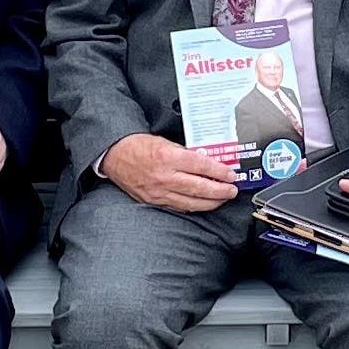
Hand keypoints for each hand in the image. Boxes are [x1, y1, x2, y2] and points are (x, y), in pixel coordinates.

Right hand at [101, 132, 242, 212]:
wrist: (115, 155)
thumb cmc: (139, 146)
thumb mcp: (165, 142)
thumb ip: (186, 153)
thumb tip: (207, 161)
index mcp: (168, 157)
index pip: (200, 165)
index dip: (219, 171)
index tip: (230, 174)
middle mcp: (164, 176)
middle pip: (199, 187)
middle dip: (220, 190)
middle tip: (232, 190)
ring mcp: (159, 191)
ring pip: (191, 202)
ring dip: (211, 202)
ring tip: (223, 199)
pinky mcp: (154, 200)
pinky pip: (179, 207)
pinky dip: (194, 207)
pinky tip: (204, 204)